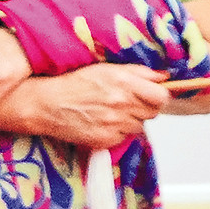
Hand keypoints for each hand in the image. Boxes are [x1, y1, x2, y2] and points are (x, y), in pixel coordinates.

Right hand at [0, 64, 168, 151]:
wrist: (46, 104)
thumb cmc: (73, 83)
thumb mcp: (106, 69)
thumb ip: (139, 72)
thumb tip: (163, 78)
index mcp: (124, 82)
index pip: (162, 97)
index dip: (158, 97)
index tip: (150, 96)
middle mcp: (121, 103)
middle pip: (152, 113)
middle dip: (143, 108)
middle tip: (125, 103)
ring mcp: (114, 124)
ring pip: (138, 127)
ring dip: (129, 121)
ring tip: (110, 113)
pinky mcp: (105, 139)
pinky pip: (123, 138)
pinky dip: (116, 132)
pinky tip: (101, 123)